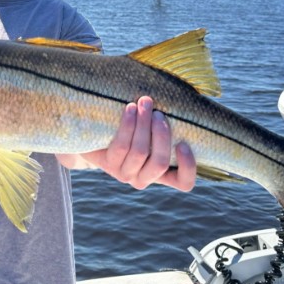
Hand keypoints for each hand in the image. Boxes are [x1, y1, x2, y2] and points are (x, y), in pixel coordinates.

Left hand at [79, 96, 195, 191]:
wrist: (95, 132)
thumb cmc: (133, 126)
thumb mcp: (152, 129)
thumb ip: (166, 124)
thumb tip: (184, 100)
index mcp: (162, 173)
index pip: (183, 182)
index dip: (188, 167)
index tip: (183, 144)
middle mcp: (144, 178)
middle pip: (160, 162)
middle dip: (162, 135)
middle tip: (159, 113)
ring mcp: (126, 174)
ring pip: (140, 152)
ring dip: (144, 124)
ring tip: (145, 103)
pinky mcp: (108, 164)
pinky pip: (121, 145)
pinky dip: (128, 125)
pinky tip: (129, 108)